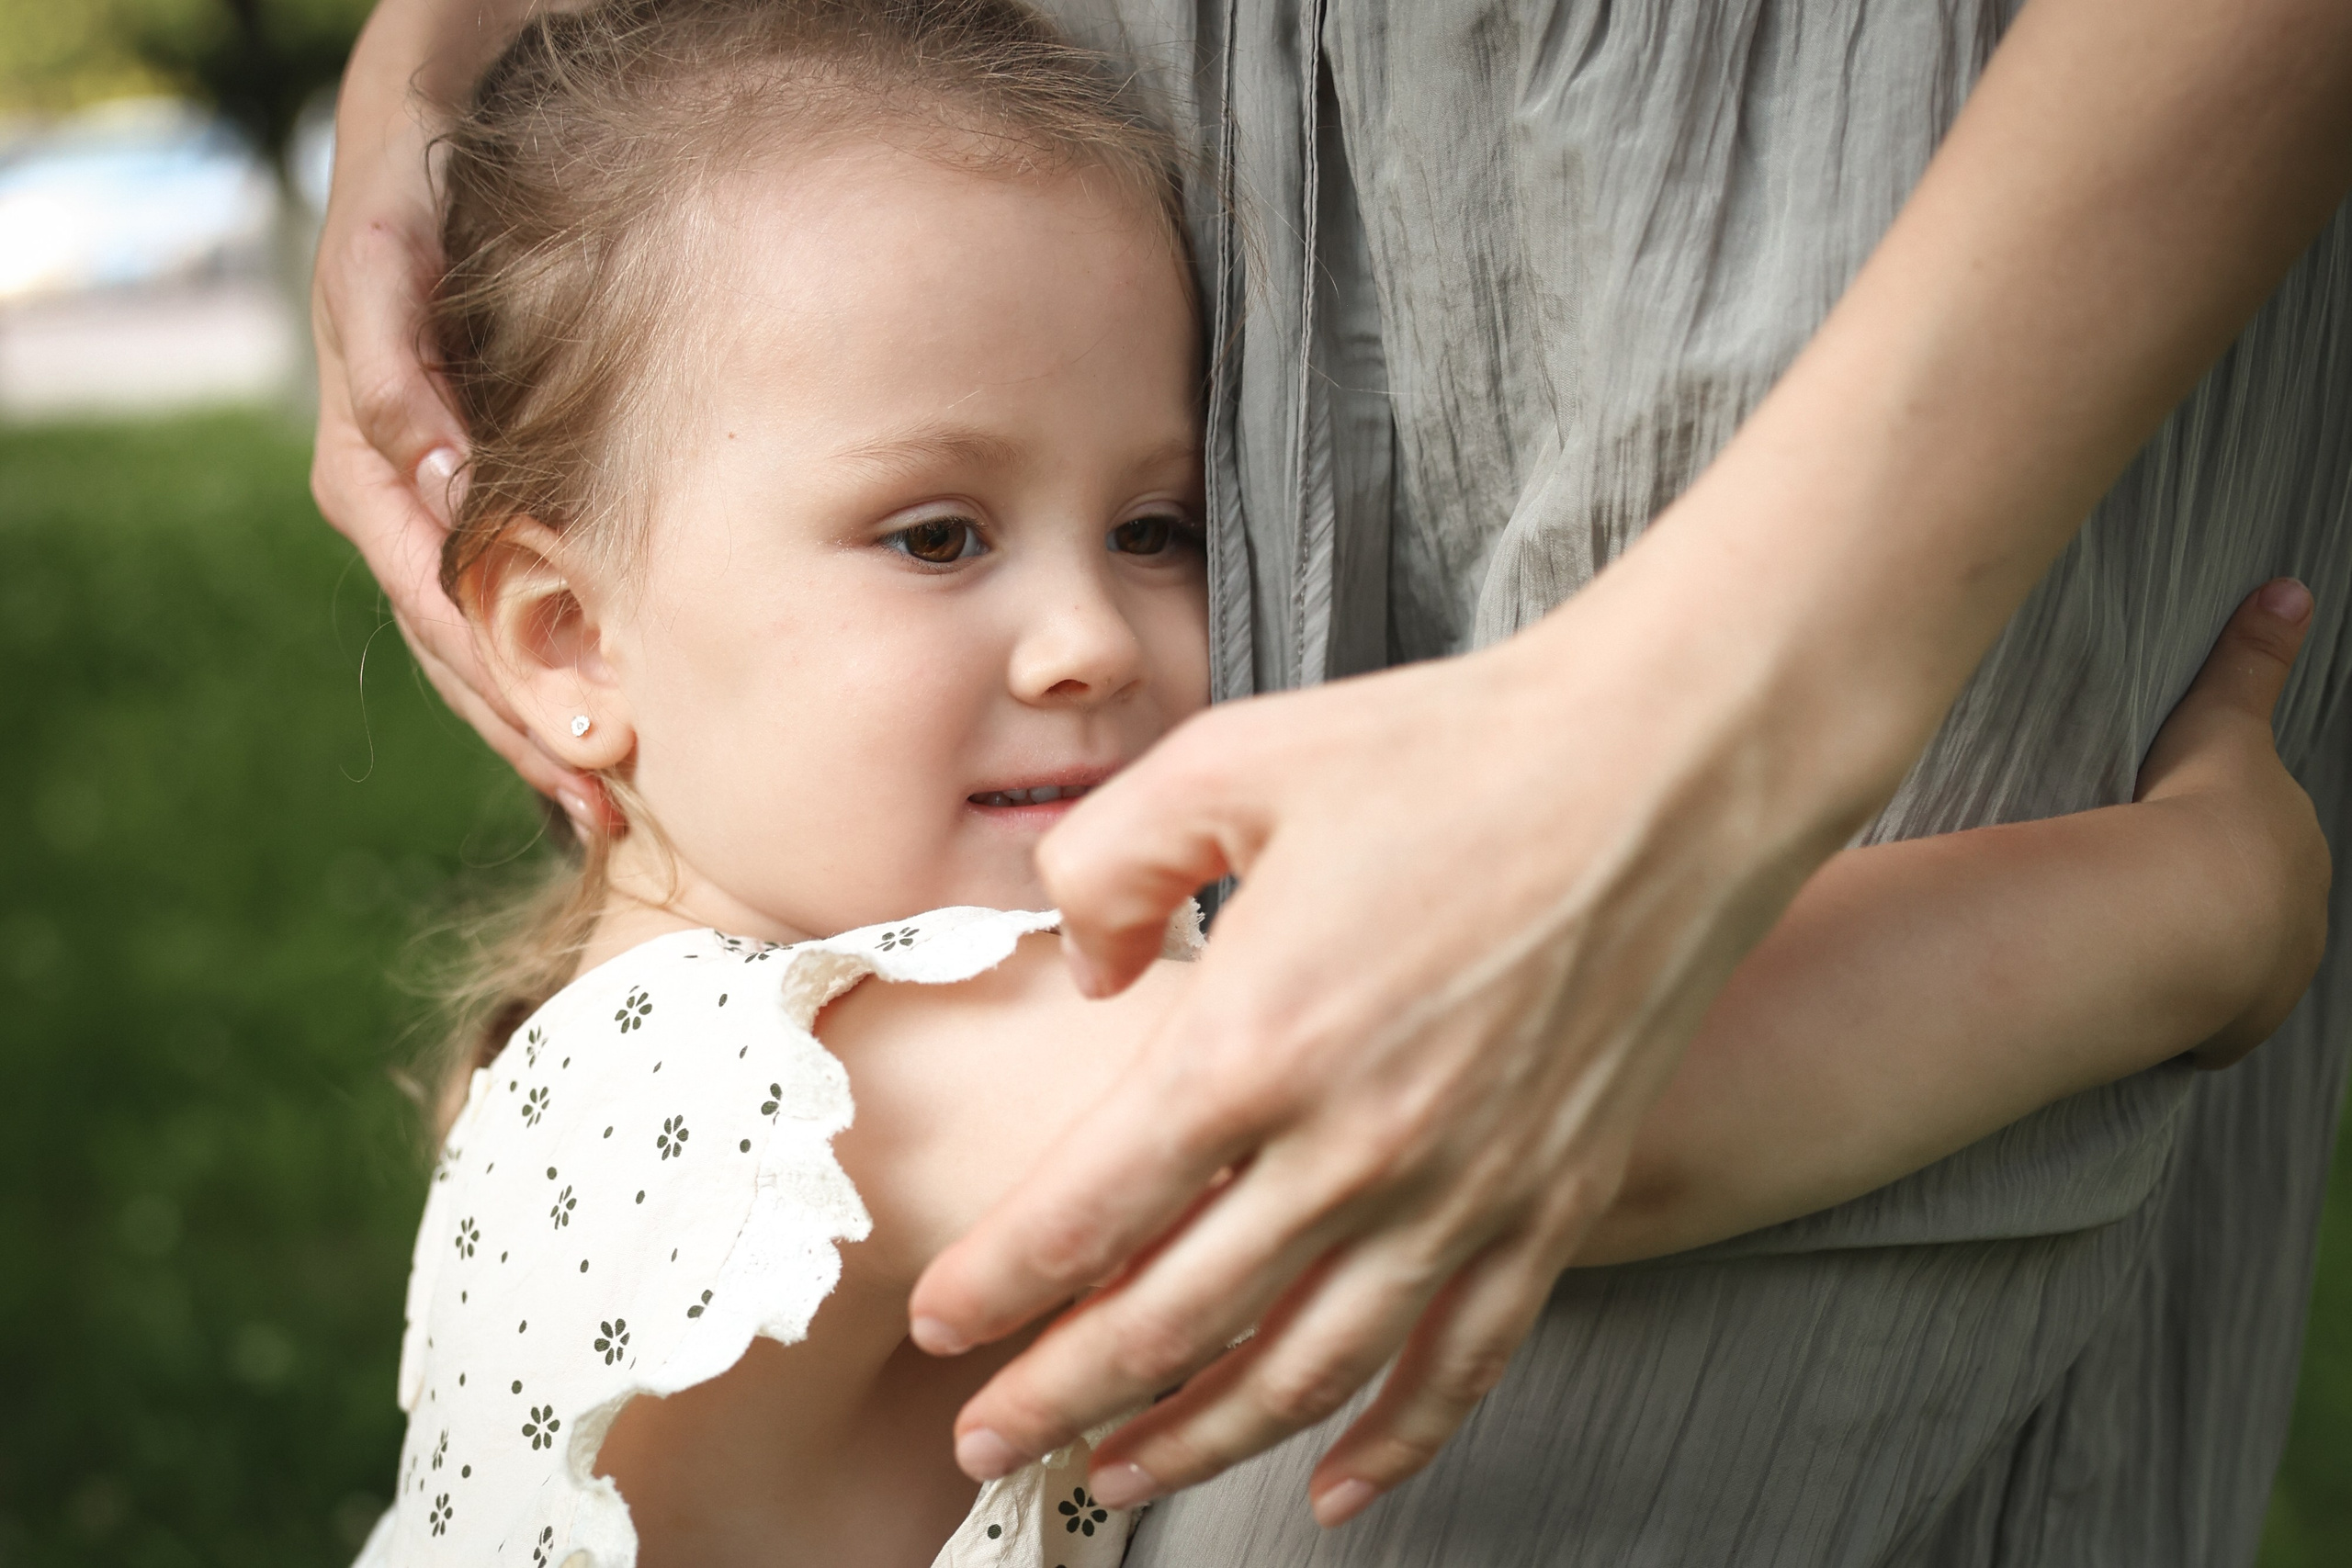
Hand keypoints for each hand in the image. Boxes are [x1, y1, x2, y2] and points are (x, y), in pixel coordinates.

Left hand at [309, 2, 601, 828]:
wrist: (437, 133)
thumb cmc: (506, 295)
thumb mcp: (550, 416)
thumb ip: (563, 510)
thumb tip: (625, 620)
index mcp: (417, 520)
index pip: (466, 655)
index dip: (526, 731)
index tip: (595, 803)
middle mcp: (381, 478)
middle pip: (433, 623)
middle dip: (508, 712)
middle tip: (587, 789)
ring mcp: (368, 403)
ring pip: (398, 533)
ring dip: (458, 612)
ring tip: (534, 692)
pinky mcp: (367, 306)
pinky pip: (387, 378)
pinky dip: (417, 433)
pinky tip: (460, 485)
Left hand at [906, 539, 1879, 1524]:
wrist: (1663, 770)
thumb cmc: (1451, 751)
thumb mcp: (1229, 760)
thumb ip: (1111, 864)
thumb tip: (1089, 971)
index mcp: (1254, 1044)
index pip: (1088, 1212)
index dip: (997, 1287)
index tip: (940, 1327)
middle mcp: (1353, 1150)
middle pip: (1173, 1323)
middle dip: (1061, 1397)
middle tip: (988, 1441)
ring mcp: (1462, 1194)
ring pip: (1303, 1373)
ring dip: (1197, 1443)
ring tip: (1120, 1477)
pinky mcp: (1551, 1203)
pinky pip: (1461, 1364)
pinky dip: (1393, 1442)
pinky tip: (1334, 1483)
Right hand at [2134, 579, 2329, 1064]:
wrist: (2184, 908)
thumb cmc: (2198, 811)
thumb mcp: (2222, 721)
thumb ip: (2250, 659)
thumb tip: (2290, 586)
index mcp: (2297, 844)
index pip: (2271, 845)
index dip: (2227, 842)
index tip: (2187, 845)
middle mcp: (2303, 912)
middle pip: (2263, 907)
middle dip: (2221, 904)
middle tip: (2155, 895)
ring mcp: (2275, 973)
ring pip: (2244, 967)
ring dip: (2207, 965)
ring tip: (2146, 953)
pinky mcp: (2239, 1022)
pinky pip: (2217, 1025)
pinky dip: (2193, 1019)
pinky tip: (2154, 1011)